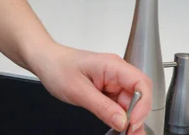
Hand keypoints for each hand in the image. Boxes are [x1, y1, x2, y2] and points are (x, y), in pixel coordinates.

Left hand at [33, 43, 151, 133]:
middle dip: (135, 117)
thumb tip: (123, 122)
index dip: (143, 105)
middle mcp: (116, 72)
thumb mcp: (78, 90)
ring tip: (124, 133)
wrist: (45, 61)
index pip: (141, 84)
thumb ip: (102, 107)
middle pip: (138, 96)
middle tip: (128, 134)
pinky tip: (118, 127)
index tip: (132, 122)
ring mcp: (112, 81)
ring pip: (130, 103)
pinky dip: (119, 117)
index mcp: (112, 66)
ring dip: (128, 119)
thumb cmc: (57, 67)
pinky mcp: (107, 89)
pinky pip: (119, 105)